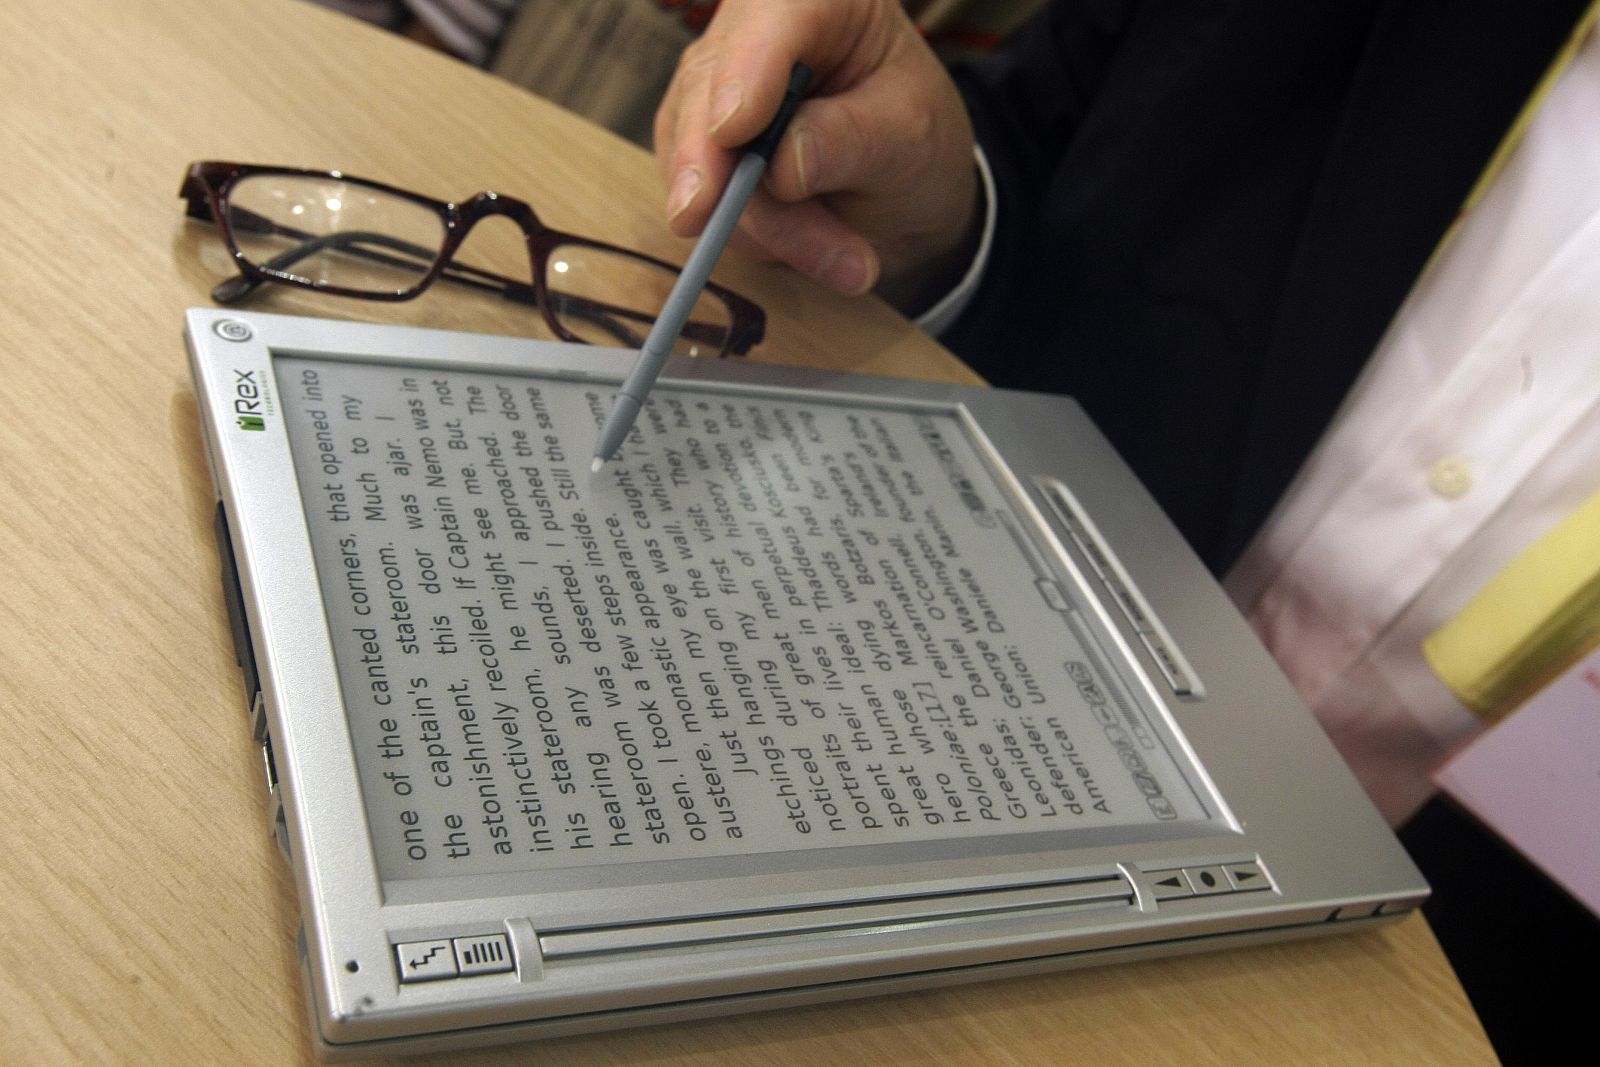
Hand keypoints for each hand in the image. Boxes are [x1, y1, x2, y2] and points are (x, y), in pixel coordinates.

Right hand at [654, 0, 979, 312]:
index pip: (771, 17)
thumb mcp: (910, 136)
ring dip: (769, 229)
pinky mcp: (693, 146)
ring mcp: (714, 89)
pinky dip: (756, 240)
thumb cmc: (914, 138)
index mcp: (820, 1)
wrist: (900, 185)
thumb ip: (850, 141)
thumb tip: (780, 166)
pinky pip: (698, 198)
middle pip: (711, 94)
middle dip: (738, 181)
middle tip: (743, 232)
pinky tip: (815, 251)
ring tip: (850, 263)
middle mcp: (754, 33)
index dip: (745, 71)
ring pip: (700, 160)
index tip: (734, 131)